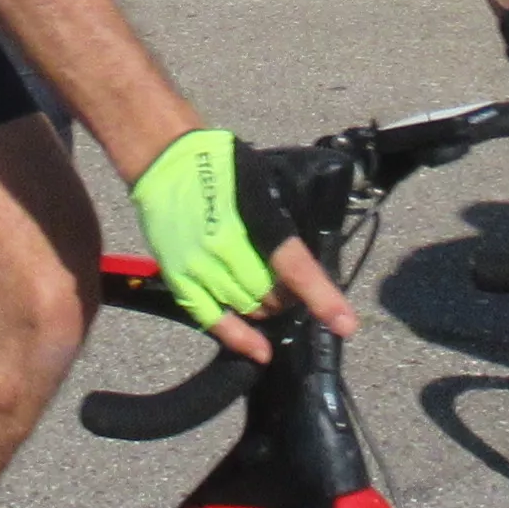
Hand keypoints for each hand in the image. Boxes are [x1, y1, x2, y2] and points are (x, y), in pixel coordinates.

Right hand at [134, 125, 330, 362]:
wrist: (163, 157)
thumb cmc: (217, 162)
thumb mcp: (260, 180)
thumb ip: (279, 219)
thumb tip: (302, 255)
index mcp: (252, 217)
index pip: (294, 267)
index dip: (322, 298)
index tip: (345, 324)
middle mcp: (226, 245)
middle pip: (272, 295)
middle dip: (291, 300)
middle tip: (294, 292)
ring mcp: (200, 265)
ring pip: (248, 308)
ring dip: (268, 311)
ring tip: (274, 302)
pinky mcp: (179, 277)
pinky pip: (211, 319)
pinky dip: (238, 337)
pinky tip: (258, 350)